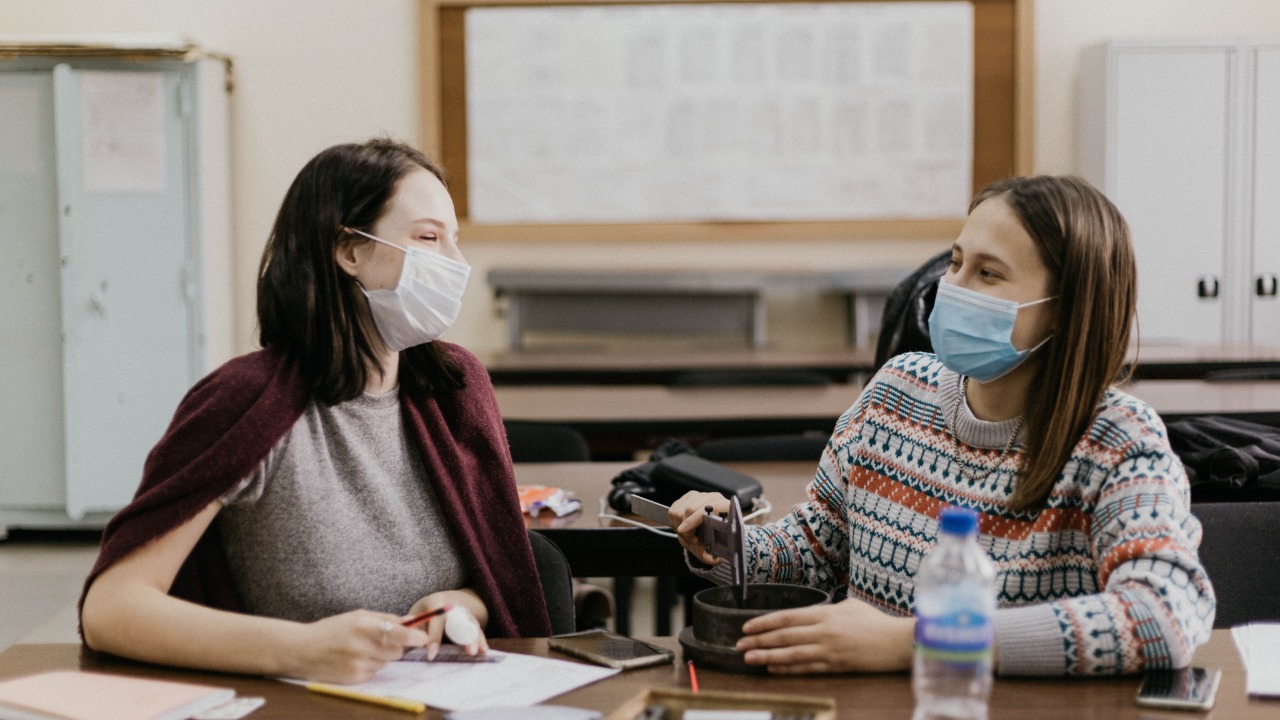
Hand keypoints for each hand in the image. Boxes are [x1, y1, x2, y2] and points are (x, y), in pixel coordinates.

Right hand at [290, 610, 427, 683]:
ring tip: (361, 649)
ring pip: (386, 662)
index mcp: (362, 626)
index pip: (397, 633)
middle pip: (396, 651)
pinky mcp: (354, 679)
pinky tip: (354, 660)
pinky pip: (375, 672)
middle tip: (379, 641)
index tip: (424, 637)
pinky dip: (370, 666)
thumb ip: (384, 618)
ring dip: (381, 656)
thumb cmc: (331, 630)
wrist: (301, 650)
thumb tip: (411, 621)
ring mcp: (357, 665)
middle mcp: (361, 646)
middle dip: (395, 646)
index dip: (414, 636)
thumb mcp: (356, 616)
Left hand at [406, 589, 489, 658]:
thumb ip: (411, 624)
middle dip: (464, 636)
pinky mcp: (471, 621)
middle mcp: (454, 606)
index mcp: (437, 602)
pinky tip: (484, 650)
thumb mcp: (416, 614)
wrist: (442, 600)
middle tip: (468, 651)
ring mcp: (465, 612)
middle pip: (461, 620)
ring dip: (476, 638)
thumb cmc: (425, 611)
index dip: (435, 637)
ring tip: (477, 651)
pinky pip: (477, 630)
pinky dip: (481, 640)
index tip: (431, 654)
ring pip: (472, 625)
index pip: (437, 619)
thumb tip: (403, 628)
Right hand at [670, 491, 730, 563]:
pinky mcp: (691, 496)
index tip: (683, 530)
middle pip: (690, 508)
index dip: (693, 520)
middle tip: (691, 539)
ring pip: (680, 508)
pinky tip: (683, 526)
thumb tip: (713, 559)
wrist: (715, 530)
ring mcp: (701, 495)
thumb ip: (712, 555)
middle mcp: (713, 498)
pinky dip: (675, 519)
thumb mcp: (713, 550)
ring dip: (678, 524)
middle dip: (685, 527)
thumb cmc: (715, 538)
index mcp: (725, 508)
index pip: (706, 509)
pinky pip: (674, 507)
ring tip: (688, 533)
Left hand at [734, 597, 914, 673]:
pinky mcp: (837, 666)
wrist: (898, 641)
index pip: (787, 617)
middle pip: (784, 635)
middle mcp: (824, 631)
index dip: (764, 622)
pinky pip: (807, 668)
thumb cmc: (875, 621)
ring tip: (749, 658)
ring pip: (791, 653)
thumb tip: (810, 613)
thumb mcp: (849, 606)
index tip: (747, 627)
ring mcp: (830, 650)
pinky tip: (773, 668)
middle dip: (759, 641)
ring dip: (767, 656)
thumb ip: (827, 609)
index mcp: (825, 613)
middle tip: (739, 645)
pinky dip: (788, 669)